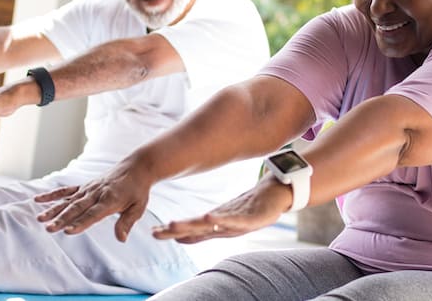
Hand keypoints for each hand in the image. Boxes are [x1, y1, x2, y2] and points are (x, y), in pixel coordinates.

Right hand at [34, 166, 154, 241]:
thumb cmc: (137, 190)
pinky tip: (38, 200)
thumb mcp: (138, 207)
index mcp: (109, 200)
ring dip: (53, 210)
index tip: (68, 231)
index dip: (80, 223)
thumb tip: (121, 239)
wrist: (135, 168)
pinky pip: (66, 191)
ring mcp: (88, 189)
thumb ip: (127, 222)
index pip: (93, 214)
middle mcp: (96, 194)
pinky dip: (52, 195)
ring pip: (68, 201)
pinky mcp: (84, 186)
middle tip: (49, 228)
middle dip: (62, 219)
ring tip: (40, 218)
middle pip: (76, 208)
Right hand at [151, 177, 288, 243]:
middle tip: (156, 232)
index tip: (153, 232)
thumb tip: (186, 229)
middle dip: (176, 231)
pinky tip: (208, 217)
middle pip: (196, 230)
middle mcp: (224, 227)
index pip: (191, 229)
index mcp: (216, 224)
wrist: (277, 198)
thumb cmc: (251, 207)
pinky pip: (233, 220)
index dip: (172, 232)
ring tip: (175, 225)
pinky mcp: (252, 220)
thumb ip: (206, 222)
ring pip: (211, 227)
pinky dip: (220, 220)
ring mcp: (237, 224)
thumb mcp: (225, 214)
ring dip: (192, 227)